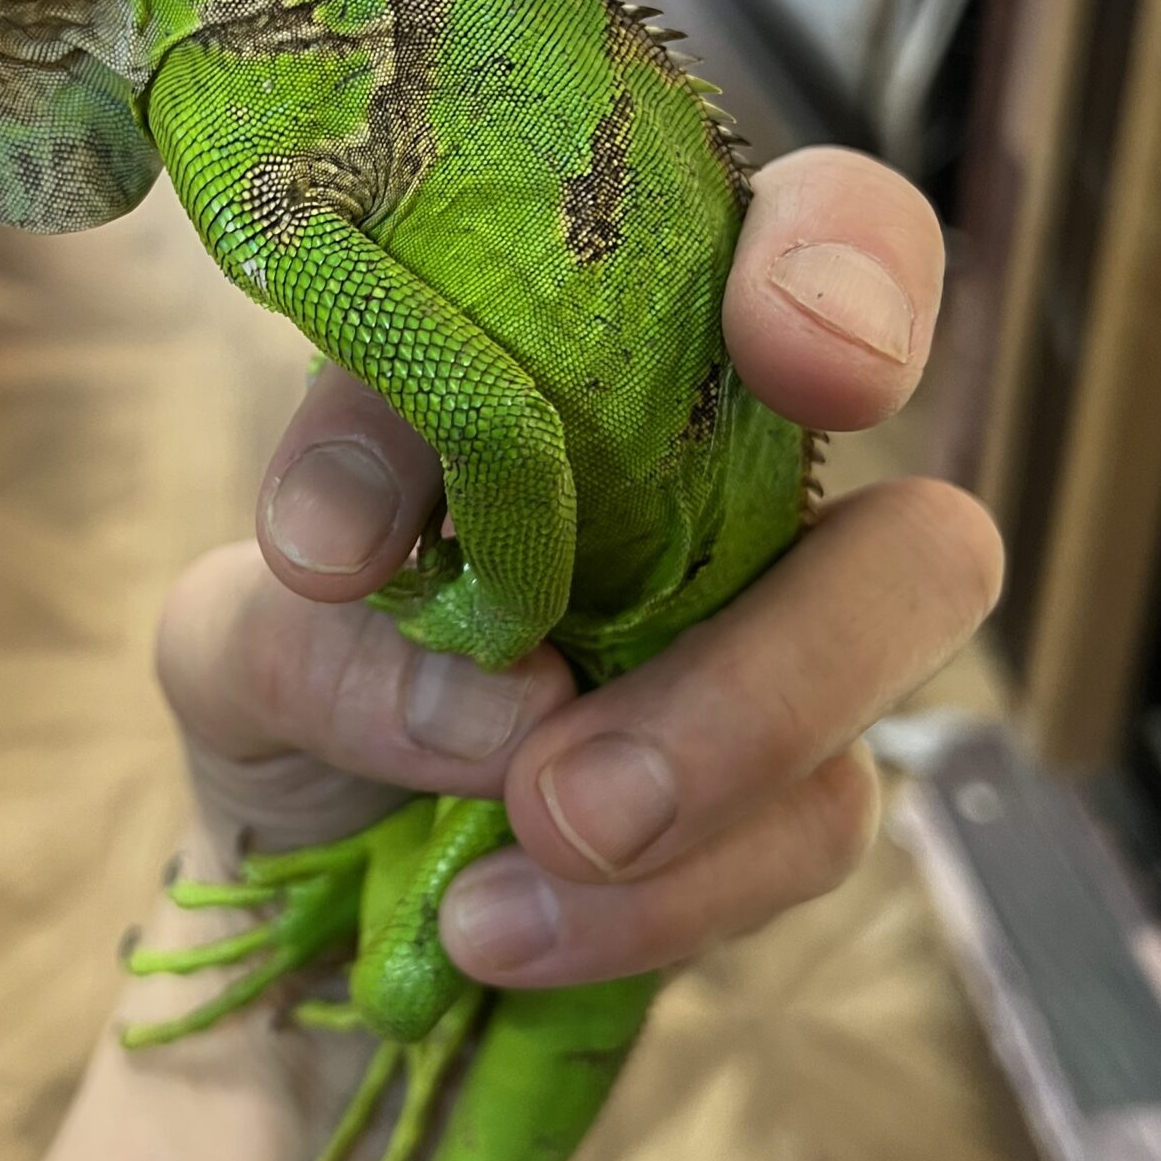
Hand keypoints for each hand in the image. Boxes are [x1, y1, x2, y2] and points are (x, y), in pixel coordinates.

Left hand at [157, 146, 1002, 986]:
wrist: (296, 870)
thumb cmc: (300, 672)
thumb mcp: (239, 634)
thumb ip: (312, 628)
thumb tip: (491, 696)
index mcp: (623, 353)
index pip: (808, 236)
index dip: (845, 260)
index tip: (792, 352)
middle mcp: (746, 486)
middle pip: (922, 543)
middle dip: (784, 665)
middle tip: (566, 773)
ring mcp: (789, 655)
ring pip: (875, 731)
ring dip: (700, 788)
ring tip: (516, 847)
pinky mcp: (785, 810)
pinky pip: (799, 842)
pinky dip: (650, 906)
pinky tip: (492, 924)